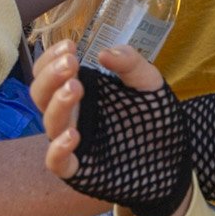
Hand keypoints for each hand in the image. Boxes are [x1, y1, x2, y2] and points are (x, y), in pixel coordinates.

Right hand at [36, 41, 192, 215]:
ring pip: (50, 122)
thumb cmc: (155, 119)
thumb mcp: (149, 84)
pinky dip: (59, 149)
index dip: (51, 58)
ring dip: (58, 103)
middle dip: (51, 76)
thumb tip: (104, 52)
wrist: (174, 159)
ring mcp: (72, 143)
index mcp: (81, 92)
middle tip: (71, 62)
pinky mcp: (80, 170)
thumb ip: (131, 64)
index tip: (69, 45)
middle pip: (40, 94)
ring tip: (75, 87)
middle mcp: (71, 115)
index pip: (48, 72)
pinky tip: (73, 135)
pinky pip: (57, 162)